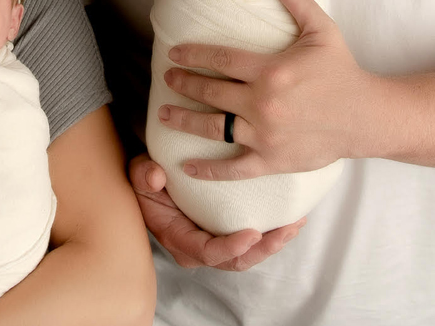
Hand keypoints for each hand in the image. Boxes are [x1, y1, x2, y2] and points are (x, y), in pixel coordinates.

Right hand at [128, 154, 303, 270]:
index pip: (209, 252)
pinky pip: (250, 241)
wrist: (150, 180)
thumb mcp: (138, 173)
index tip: (253, 233)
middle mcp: (198, 248)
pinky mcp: (223, 233)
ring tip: (295, 224)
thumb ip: (144, 175)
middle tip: (287, 229)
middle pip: (236, 260)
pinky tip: (288, 218)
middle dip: (264, 248)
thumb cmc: (146, 178)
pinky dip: (270, 232)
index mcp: (179, 239)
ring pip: (248, 254)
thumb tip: (157, 176)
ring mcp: (213, 242)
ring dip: (273, 242)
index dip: (232, 246)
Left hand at [163, 0, 372, 178]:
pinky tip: (187, 167)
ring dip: (185, 120)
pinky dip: (209, 171)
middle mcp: (262, 103)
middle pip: (211, 91)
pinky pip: (234, 168)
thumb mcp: (322, 31)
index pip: (220, 60)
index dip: (193, 55)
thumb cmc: (342, 71)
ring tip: (164, 114)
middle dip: (184, 84)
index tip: (173, 54)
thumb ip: (297, 2)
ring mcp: (265, 134)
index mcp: (270, 70)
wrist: (367, 117)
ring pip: (214, 128)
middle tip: (166, 79)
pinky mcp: (272, 160)